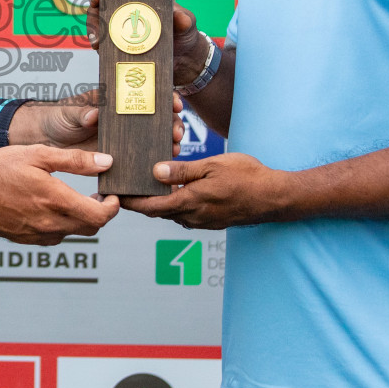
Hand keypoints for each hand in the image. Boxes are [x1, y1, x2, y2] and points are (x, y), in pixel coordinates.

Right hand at [0, 146, 119, 244]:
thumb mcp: (38, 154)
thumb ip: (75, 160)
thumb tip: (106, 162)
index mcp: (57, 201)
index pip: (101, 216)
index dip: (113, 207)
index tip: (111, 195)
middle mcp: (50, 223)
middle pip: (91, 227)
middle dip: (99, 212)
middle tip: (95, 195)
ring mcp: (37, 234)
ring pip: (73, 233)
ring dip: (79, 219)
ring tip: (70, 199)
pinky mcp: (26, 240)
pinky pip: (53, 237)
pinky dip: (60, 225)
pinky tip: (49, 208)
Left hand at [8, 90, 184, 153]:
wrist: (44, 138)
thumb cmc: (57, 116)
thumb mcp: (69, 110)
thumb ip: (82, 112)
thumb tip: (94, 115)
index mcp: (115, 100)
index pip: (145, 94)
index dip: (164, 97)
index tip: (174, 103)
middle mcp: (123, 118)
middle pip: (155, 117)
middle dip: (171, 122)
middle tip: (176, 130)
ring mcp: (122, 138)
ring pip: (151, 138)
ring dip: (166, 142)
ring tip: (174, 148)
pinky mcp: (116, 156)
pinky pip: (137, 159)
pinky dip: (150, 161)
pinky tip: (159, 167)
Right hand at [85, 0, 211, 85]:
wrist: (183, 59)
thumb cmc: (184, 34)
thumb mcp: (187, 24)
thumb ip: (185, 19)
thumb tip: (180, 17)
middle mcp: (124, 8)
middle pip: (98, 6)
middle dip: (93, 19)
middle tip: (97, 34)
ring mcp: (119, 26)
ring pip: (97, 25)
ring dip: (94, 34)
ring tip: (98, 47)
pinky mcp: (118, 44)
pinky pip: (103, 44)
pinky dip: (100, 48)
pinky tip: (102, 54)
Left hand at [120, 153, 291, 229]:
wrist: (275, 197)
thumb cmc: (247, 176)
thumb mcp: (213, 166)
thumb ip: (183, 171)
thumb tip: (155, 172)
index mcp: (190, 203)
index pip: (150, 206)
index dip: (130, 202)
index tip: (113, 195)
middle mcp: (193, 217)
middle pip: (157, 211)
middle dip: (139, 202)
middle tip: (123, 188)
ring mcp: (203, 222)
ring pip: (171, 213)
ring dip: (158, 203)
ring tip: (144, 186)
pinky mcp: (211, 221)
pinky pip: (185, 214)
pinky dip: (174, 204)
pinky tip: (173, 191)